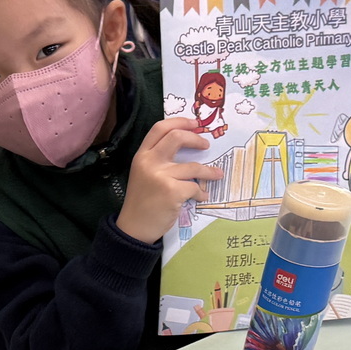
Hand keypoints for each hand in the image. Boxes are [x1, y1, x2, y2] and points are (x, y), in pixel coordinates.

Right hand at [114, 117, 214, 244]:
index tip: (195, 124)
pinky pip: (195, 187)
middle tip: (206, 145)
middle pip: (177, 137)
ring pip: (194, 166)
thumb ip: (158, 159)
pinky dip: (202, 193)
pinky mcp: (172, 192)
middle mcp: (149, 162)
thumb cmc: (142, 201)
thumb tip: (188, 145)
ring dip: (209, 172)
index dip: (180, 122)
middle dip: (196, 139)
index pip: (160, 128)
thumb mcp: (143, 173)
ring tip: (216, 175)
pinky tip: (201, 197)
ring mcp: (160, 176)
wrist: (134, 227)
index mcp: (142, 155)